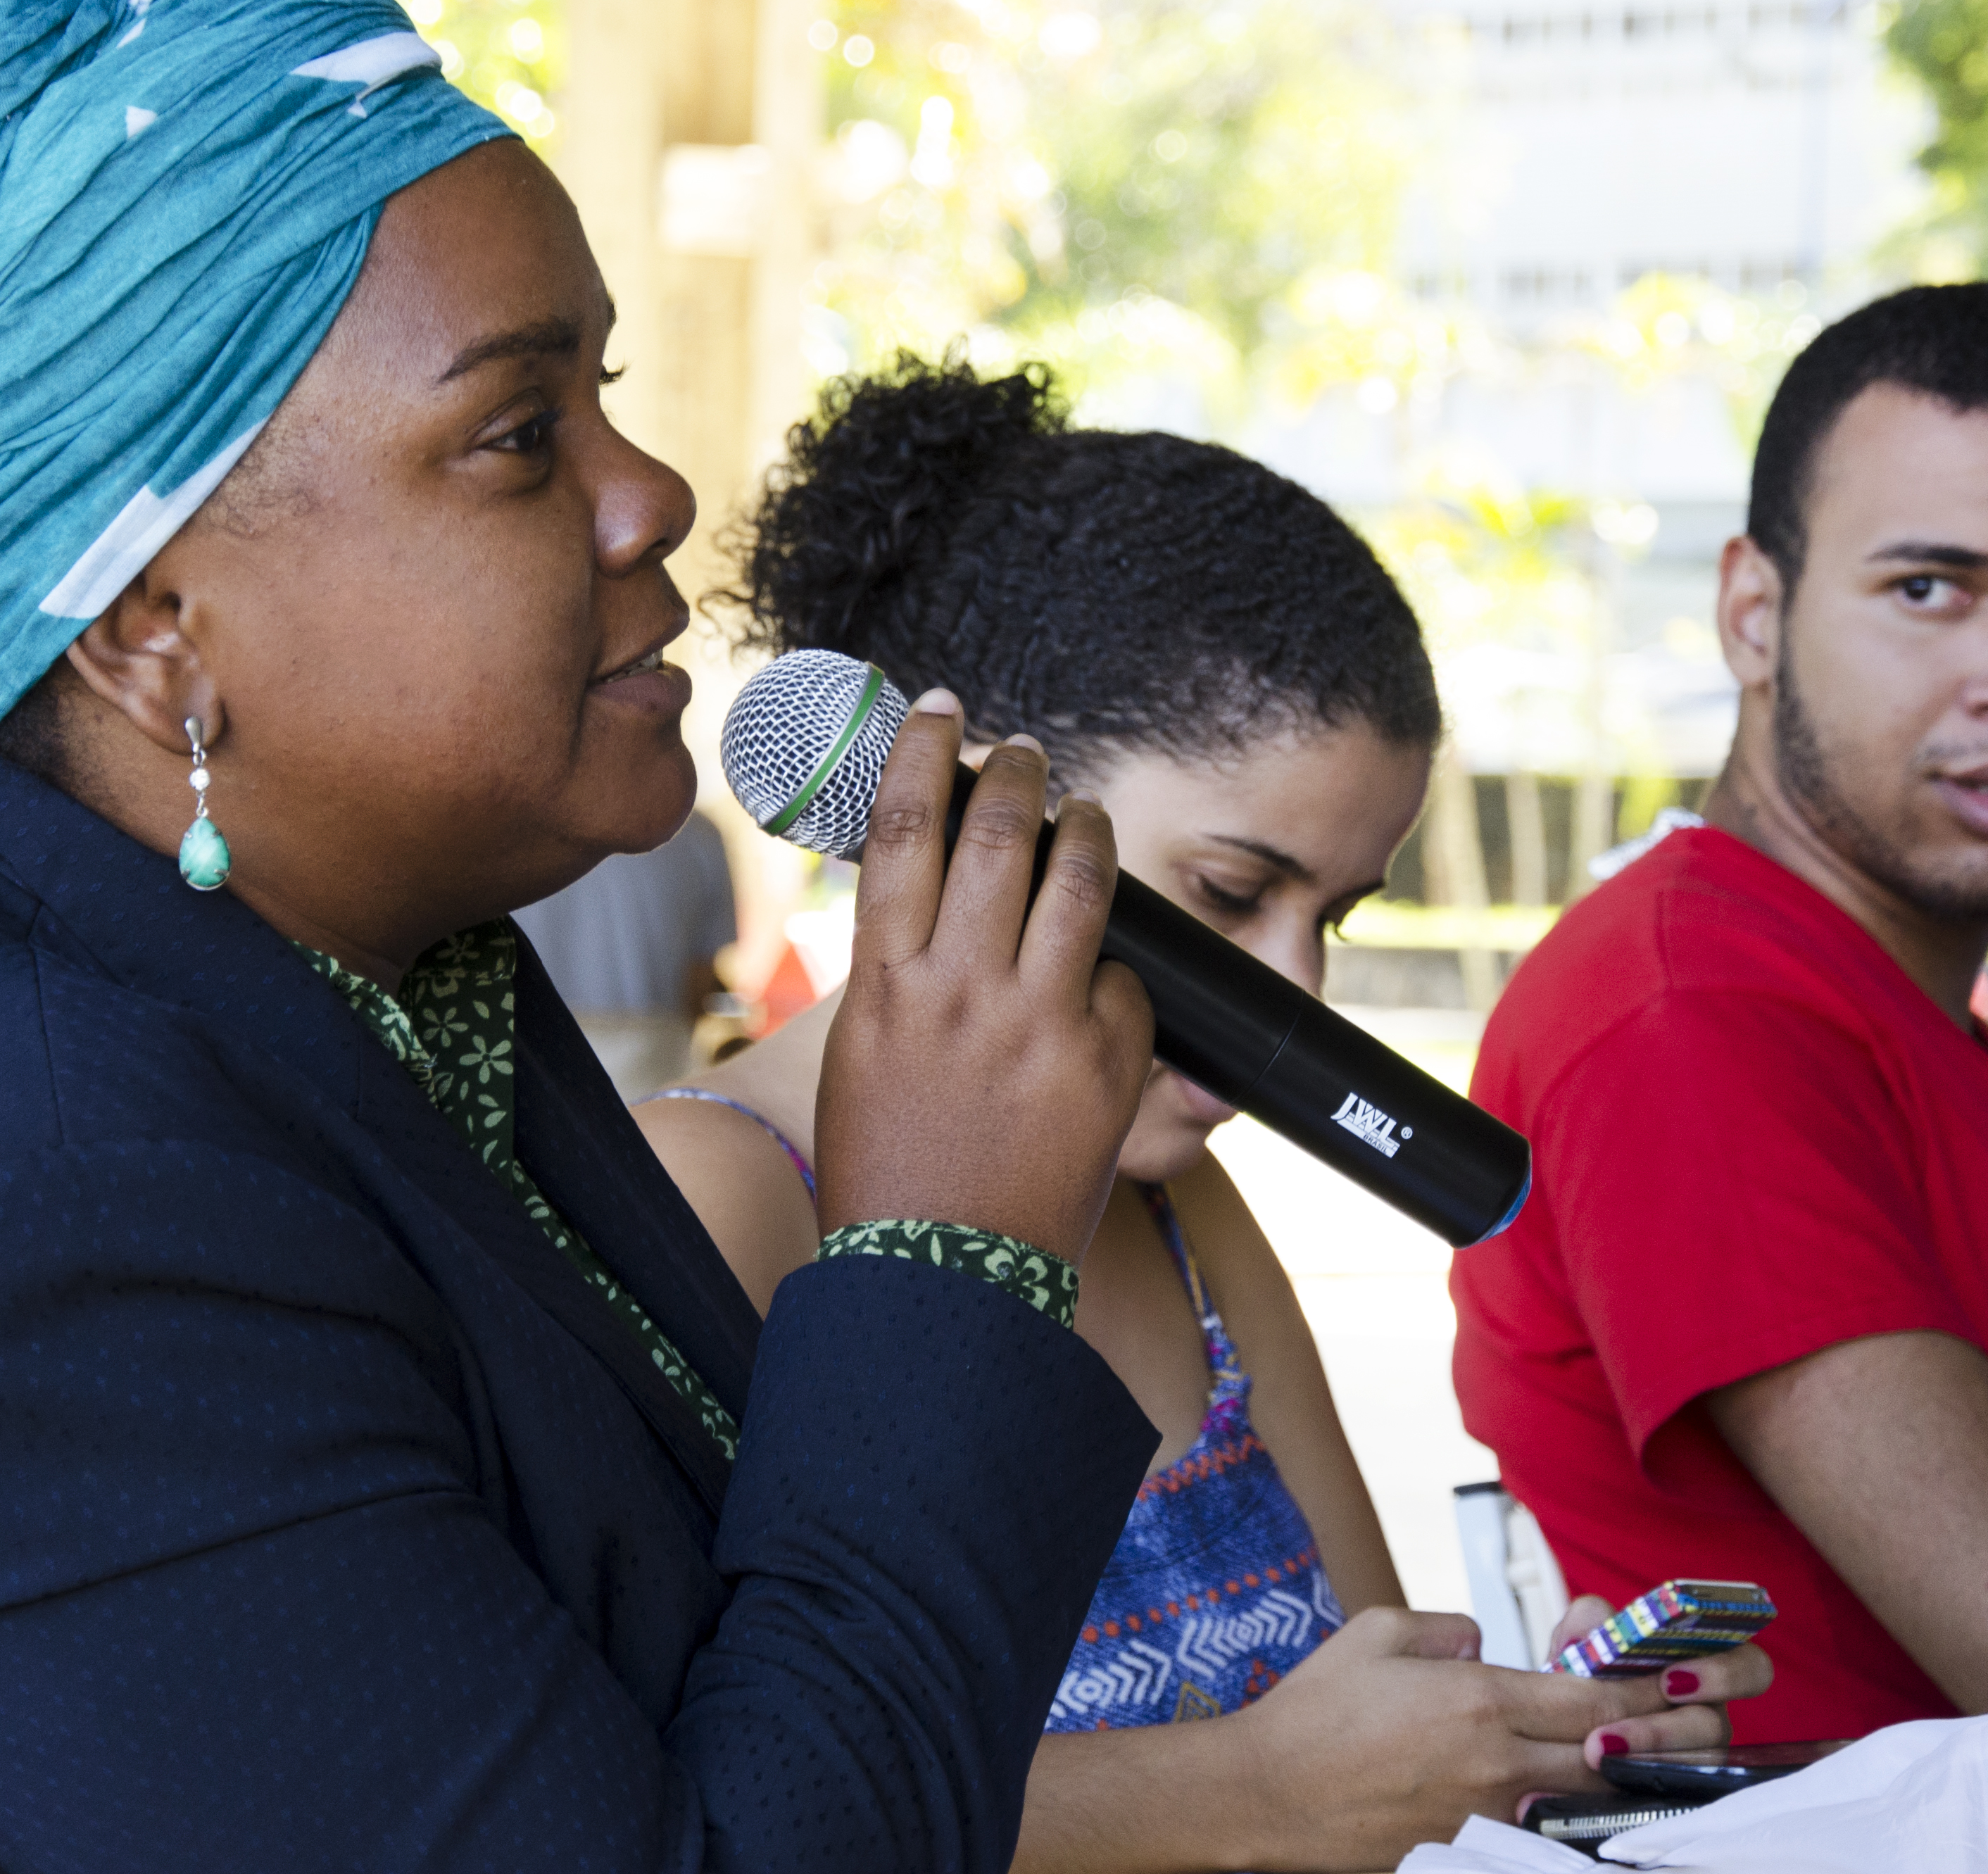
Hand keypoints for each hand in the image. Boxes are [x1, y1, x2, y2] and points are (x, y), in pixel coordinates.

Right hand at [815, 698, 1152, 1261]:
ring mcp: (1038, 1025)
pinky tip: (1100, 986)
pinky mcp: (1105, 1067)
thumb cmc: (888, 1170)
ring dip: (1085, 833)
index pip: (904, 829)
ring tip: (1083, 818)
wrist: (940, 1278)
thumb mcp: (863, 1056)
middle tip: (1025, 750)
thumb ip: (896, 974)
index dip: (924, 752)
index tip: (940, 709)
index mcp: (885, 983)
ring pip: (1079, 883)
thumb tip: (927, 899)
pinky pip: (1124, 986)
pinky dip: (1114, 980)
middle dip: (1017, 773)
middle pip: (997, 835)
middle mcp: (960, 990)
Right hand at [1200, 1606, 1755, 1870]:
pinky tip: (1608, 1811)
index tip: (1687, 1677)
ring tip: (1676, 1769)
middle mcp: (1497, 1761)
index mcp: (1478, 1697)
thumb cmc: (1315, 1710)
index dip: (1650, 1684)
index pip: (1594, 1691)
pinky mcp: (1470, 1850)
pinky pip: (1548, 1833)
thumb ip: (1444, 1627)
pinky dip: (1585, 1820)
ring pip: (1593, 1802)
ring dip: (1639, 1784)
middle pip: (1614, 1753)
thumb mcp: (1377, 1633)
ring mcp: (1488, 1815)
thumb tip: (1480, 1639)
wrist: (1267, 1795)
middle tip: (1713, 1724)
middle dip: (1672, 1738)